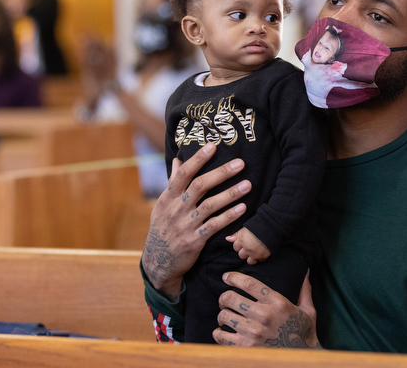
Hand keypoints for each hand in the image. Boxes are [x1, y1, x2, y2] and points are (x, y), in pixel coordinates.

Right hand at [141, 142, 250, 298]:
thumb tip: (178, 160)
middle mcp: (176, 209)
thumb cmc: (163, 227)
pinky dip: (229, 217)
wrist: (158, 260)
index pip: (183, 174)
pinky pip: (214, 226)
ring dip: (231, 194)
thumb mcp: (163, 205)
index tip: (213, 146)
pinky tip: (243, 208)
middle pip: (200, 186)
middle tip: (240, 163)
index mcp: (168, 197)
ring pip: (210, 206)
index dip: (198, 159)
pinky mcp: (194, 240)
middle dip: (221, 173)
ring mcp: (185, 225)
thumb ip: (173, 182)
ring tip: (248, 184)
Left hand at [213, 271, 318, 348]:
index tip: (226, 277)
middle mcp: (264, 316)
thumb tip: (306, 272)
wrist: (301, 359)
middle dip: (224, 297)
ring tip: (225, 315)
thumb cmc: (303, 333)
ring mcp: (253, 332)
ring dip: (222, 314)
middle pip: (231, 298)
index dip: (234, 277)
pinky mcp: (246, 347)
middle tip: (225, 299)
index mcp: (277, 303)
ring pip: (224, 315)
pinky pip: (221, 336)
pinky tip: (222, 331)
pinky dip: (218, 332)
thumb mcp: (308, 311)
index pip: (250, 284)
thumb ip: (304, 291)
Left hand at [226, 227, 270, 264]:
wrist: (272, 226)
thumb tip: (227, 239)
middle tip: (249, 246)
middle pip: (241, 255)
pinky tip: (261, 252)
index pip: (235, 247)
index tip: (243, 242)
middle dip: (244, 251)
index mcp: (242, 240)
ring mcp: (256, 253)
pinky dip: (260, 258)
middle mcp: (248, 248)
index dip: (239, 244)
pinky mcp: (264, 256)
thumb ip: (236, 235)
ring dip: (251, 257)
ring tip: (254, 251)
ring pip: (249, 261)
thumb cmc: (258, 225)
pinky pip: (259, 261)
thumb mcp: (245, 228)